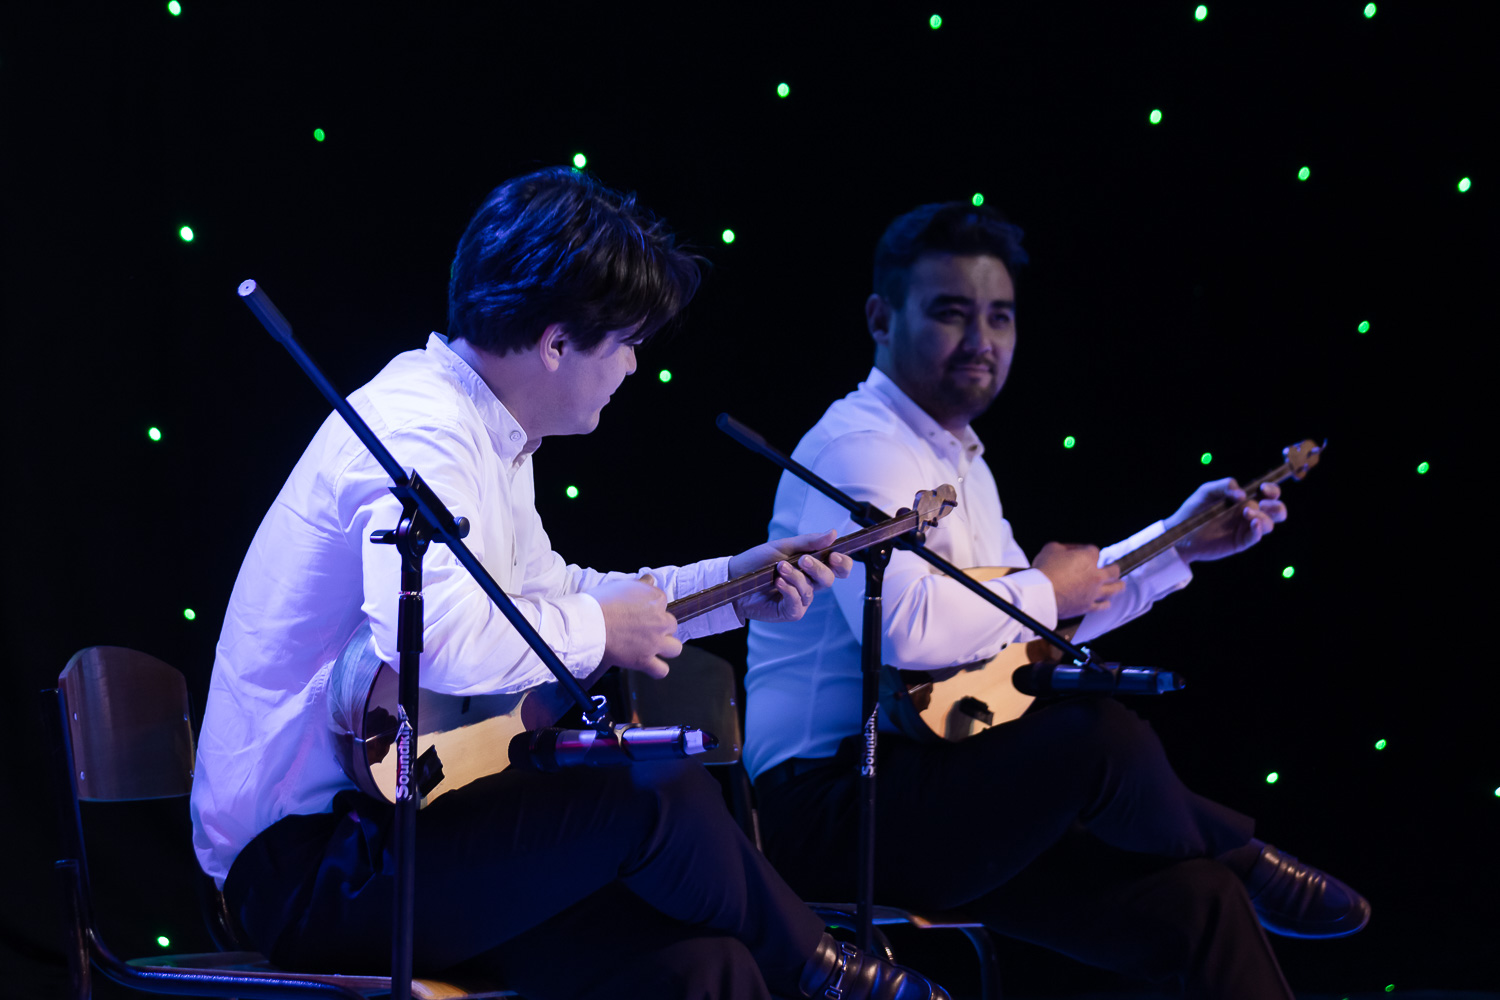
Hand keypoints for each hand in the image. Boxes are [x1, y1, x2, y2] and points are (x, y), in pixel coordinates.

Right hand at [588, 574, 680, 677]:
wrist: (588, 624)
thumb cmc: (600, 602)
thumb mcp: (621, 585)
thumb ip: (640, 585)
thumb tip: (650, 580)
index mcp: (656, 599)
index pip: (663, 603)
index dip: (651, 608)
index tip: (639, 612)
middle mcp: (660, 621)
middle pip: (671, 625)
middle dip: (660, 628)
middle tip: (644, 629)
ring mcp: (654, 642)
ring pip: (675, 648)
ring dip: (666, 647)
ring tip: (652, 647)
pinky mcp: (644, 660)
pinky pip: (661, 670)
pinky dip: (657, 669)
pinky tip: (650, 664)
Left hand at [728, 529, 854, 623]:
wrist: (735, 577)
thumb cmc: (758, 562)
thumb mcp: (783, 546)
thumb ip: (809, 542)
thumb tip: (833, 533)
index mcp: (813, 566)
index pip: (839, 567)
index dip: (843, 563)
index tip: (834, 555)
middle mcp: (810, 583)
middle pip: (829, 578)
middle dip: (817, 568)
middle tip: (802, 560)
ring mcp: (801, 598)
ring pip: (810, 590)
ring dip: (795, 577)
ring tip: (779, 569)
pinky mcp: (790, 611)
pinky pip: (797, 603)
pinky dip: (789, 591)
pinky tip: (778, 583)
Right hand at [1032, 542, 1124, 618]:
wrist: (1041, 594)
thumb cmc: (1044, 570)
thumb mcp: (1050, 548)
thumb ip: (1063, 548)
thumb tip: (1066, 551)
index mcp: (1088, 558)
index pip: (1095, 551)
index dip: (1087, 550)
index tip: (1080, 552)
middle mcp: (1095, 575)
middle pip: (1113, 571)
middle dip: (1114, 568)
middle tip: (1114, 568)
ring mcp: (1093, 592)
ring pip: (1114, 589)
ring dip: (1118, 586)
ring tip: (1121, 585)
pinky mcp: (1087, 606)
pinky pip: (1101, 606)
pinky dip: (1105, 604)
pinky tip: (1107, 603)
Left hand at [1167, 478, 1286, 563]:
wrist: (1180, 533)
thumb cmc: (1193, 509)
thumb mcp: (1206, 492)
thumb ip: (1224, 486)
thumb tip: (1242, 494)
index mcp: (1245, 498)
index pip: (1268, 493)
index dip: (1273, 490)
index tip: (1264, 488)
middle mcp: (1249, 512)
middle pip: (1277, 510)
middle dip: (1276, 505)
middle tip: (1263, 502)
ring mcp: (1245, 528)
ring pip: (1270, 524)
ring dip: (1264, 516)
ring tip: (1246, 513)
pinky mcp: (1240, 542)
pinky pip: (1256, 537)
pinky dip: (1258, 530)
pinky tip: (1252, 523)